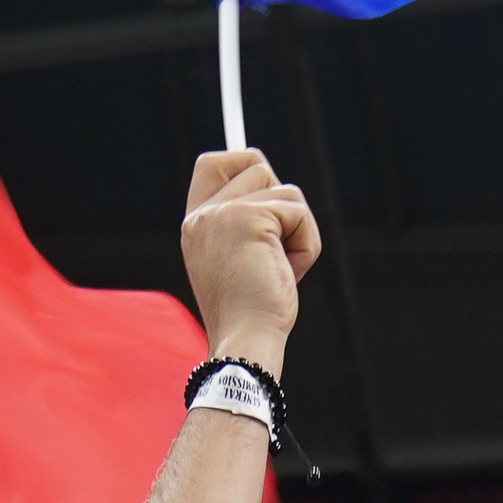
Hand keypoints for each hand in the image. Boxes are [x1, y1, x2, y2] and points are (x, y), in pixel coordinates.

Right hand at [177, 148, 317, 372]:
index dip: (243, 162)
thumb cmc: (251, 313)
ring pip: (286, 190)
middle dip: (281, 202)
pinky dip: (306, 245)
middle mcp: (204, 213)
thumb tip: (282, 196)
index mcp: (197, 223)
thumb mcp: (243, 261)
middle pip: (256, 163)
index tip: (265, 185)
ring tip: (281, 267)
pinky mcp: (248, 218)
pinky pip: (298, 213)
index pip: (213, 163)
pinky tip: (288, 273)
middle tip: (277, 247)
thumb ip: (249, 226)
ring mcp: (223, 213)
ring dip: (298, 230)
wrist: (245, 339)